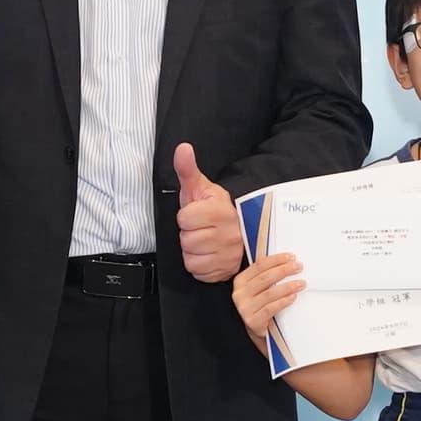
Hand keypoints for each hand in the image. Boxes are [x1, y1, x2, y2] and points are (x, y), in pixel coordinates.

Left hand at [171, 142, 241, 283]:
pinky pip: (198, 272)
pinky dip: (199, 266)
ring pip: (191, 258)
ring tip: (204, 242)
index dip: (186, 216)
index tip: (197, 214)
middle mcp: (229, 233)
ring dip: (192, 251)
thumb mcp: (200, 188)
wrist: (238, 230)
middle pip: (186, 240)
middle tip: (201, 229)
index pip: (184, 219)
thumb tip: (182, 148)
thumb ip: (187, 170)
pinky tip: (207, 255)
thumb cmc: (213, 209)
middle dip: (189, 234)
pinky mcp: (226, 271)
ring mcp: (229, 255)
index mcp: (220, 210)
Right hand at [230, 251, 305, 341]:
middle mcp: (240, 294)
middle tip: (299, 267)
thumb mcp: (259, 289)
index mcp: (240, 281)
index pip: (259, 265)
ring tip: (301, 283)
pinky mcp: (253, 321)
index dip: (276, 259)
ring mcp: (245, 308)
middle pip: (265, 277)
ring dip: (288, 286)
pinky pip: (271, 308)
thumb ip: (266, 275)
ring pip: (269, 293)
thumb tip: (287, 261)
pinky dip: (284, 301)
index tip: (291, 257)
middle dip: (284, 270)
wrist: (257, 330)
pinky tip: (293, 297)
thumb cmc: (261, 305)